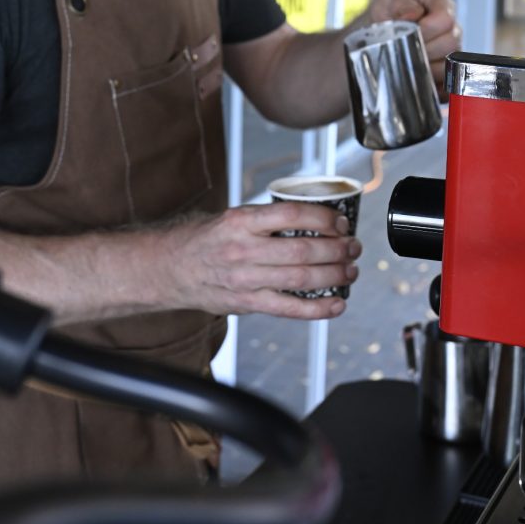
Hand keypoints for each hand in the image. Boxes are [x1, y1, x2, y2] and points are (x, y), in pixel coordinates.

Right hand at [162, 202, 362, 319]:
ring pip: (301, 278)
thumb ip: (267, 219)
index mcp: (242, 221)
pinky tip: (337, 303)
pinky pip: (289, 309)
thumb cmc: (206, 240)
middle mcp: (244, 250)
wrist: (171, 268)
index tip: (340, 220)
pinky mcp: (247, 304)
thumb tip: (313, 217)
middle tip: (353, 246)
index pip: (292, 214)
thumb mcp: (232, 217)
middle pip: (303, 249)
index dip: (323, 217)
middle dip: (338, 249)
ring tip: (351, 271)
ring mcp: (246, 279)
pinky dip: (318, 309)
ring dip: (335, 275)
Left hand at [366, 0, 461, 97]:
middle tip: (405, 49)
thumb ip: (402, 3)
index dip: (429, 27)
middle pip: (451, 43)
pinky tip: (414, 79)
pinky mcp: (445, 74)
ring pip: (449, 65)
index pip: (446, 19)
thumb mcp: (390, 0)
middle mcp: (451, 30)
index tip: (412, 30)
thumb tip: (412, 14)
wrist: (377, 32)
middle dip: (426, 49)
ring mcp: (450, 53)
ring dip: (426, 67)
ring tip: (406, 63)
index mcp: (441, 7)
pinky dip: (430, 85)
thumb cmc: (388, 12)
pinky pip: (445, 85)